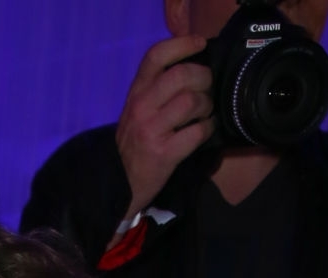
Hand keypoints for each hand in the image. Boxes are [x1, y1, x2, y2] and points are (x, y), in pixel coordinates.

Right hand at [115, 37, 214, 222]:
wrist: (120, 183)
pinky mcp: (163, 153)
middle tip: (207, 87)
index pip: (156, 55)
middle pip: (181, 75)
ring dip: (207, 105)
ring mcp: (151, 130)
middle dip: (204, 78)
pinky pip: (197, 132)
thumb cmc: (135, 142)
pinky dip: (208, 128)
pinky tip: (205, 129)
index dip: (182, 44)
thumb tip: (191, 65)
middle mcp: (141, 106)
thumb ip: (156, 87)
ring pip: (191, 102)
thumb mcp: (137, 108)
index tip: (199, 44)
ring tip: (205, 112)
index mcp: (136, 91)